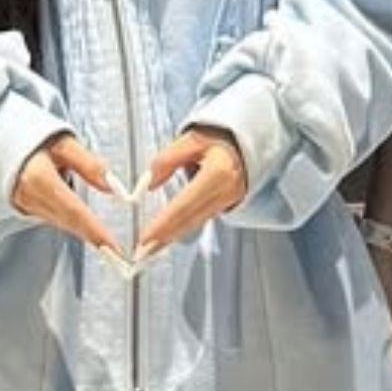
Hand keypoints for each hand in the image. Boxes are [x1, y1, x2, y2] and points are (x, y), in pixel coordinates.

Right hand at [12, 133, 123, 255]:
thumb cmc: (31, 138)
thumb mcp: (63, 142)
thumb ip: (88, 164)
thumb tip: (111, 185)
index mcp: (39, 178)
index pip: (73, 210)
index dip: (93, 230)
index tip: (111, 245)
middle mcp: (31, 197)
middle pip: (69, 223)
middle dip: (93, 239)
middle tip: (117, 254)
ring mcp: (26, 206)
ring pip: (62, 223)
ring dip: (84, 233)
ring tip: (107, 245)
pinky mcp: (26, 209)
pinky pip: (54, 219)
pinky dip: (71, 224)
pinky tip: (86, 227)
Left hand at [135, 127, 245, 257]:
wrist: (249, 141)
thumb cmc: (221, 137)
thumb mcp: (192, 138)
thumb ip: (168, 159)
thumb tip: (150, 182)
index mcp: (217, 173)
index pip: (184, 204)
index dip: (164, 223)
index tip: (146, 237)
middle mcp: (224, 192)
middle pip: (189, 220)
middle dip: (164, 238)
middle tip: (141, 253)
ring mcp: (227, 201)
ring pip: (194, 223)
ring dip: (171, 238)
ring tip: (148, 250)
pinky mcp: (224, 205)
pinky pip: (199, 220)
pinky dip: (181, 229)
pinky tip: (166, 237)